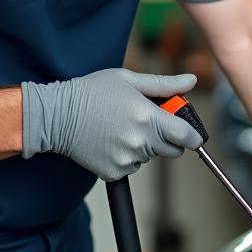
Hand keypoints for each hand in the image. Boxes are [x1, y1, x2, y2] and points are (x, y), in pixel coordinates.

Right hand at [22, 69, 202, 181]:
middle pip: (173, 150)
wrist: (57, 115)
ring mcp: (127, 159)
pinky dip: (127, 157)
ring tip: (123, 127)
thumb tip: (191, 82)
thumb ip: (164, 84)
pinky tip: (112, 140)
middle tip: (150, 123)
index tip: (192, 134)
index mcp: (149, 118)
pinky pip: (132, 167)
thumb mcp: (129, 80)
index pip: (188, 137)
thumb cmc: (92, 92)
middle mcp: (140, 142)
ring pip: (151, 157)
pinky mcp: (113, 172)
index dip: (193, 136)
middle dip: (168, 138)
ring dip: (146, 146)